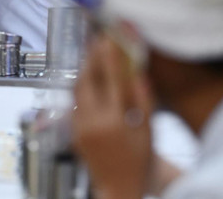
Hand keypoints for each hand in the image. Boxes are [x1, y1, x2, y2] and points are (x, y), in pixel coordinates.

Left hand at [74, 35, 153, 198]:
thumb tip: (139, 73)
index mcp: (115, 122)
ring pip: (76, 89)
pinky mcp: (73, 131)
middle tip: (97, 41)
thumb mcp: (148, 133)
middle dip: (91, 58)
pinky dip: (80, 86)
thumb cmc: (138, 162)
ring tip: (92, 54)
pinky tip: (87, 77)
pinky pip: (73, 102)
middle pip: (87, 80)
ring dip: (83, 70)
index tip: (111, 39)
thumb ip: (143, 101)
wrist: (119, 189)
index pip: (111, 80)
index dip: (110, 57)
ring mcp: (80, 127)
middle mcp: (93, 123)